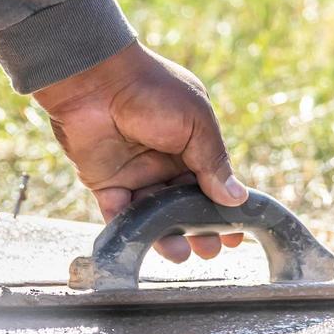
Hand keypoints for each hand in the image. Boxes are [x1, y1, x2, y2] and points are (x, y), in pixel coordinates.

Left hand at [33, 43, 247, 263]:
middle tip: (210, 250)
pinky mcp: (107, 184)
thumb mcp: (196, 123)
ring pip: (155, 217)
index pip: (213, 186)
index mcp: (191, 146)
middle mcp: (165, 163)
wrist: (95, 79)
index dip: (224, 211)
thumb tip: (238, 198)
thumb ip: (214, 162)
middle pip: (185, 207)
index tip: (235, 235)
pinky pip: (120, 215)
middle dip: (199, 231)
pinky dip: (130, 232)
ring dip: (169, 237)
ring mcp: (136, 175)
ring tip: (181, 254)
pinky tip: (144, 244)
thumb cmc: (152, 91)